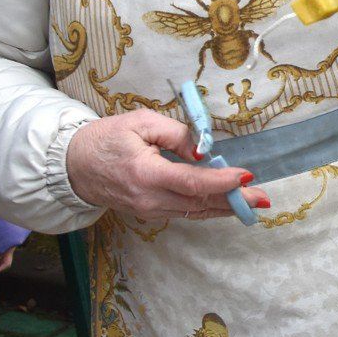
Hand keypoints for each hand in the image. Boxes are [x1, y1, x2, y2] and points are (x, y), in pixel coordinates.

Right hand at [65, 111, 268, 221]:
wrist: (73, 166)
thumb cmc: (106, 138)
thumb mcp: (140, 123)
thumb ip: (176, 134)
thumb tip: (205, 150)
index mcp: (145, 174)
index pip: (191, 182)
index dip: (221, 181)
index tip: (246, 175)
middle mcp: (148, 199)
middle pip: (199, 203)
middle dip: (234, 200)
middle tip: (263, 198)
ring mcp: (148, 210)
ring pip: (194, 212)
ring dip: (226, 208)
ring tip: (255, 204)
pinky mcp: (149, 214)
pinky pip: (184, 213)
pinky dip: (208, 208)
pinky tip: (227, 204)